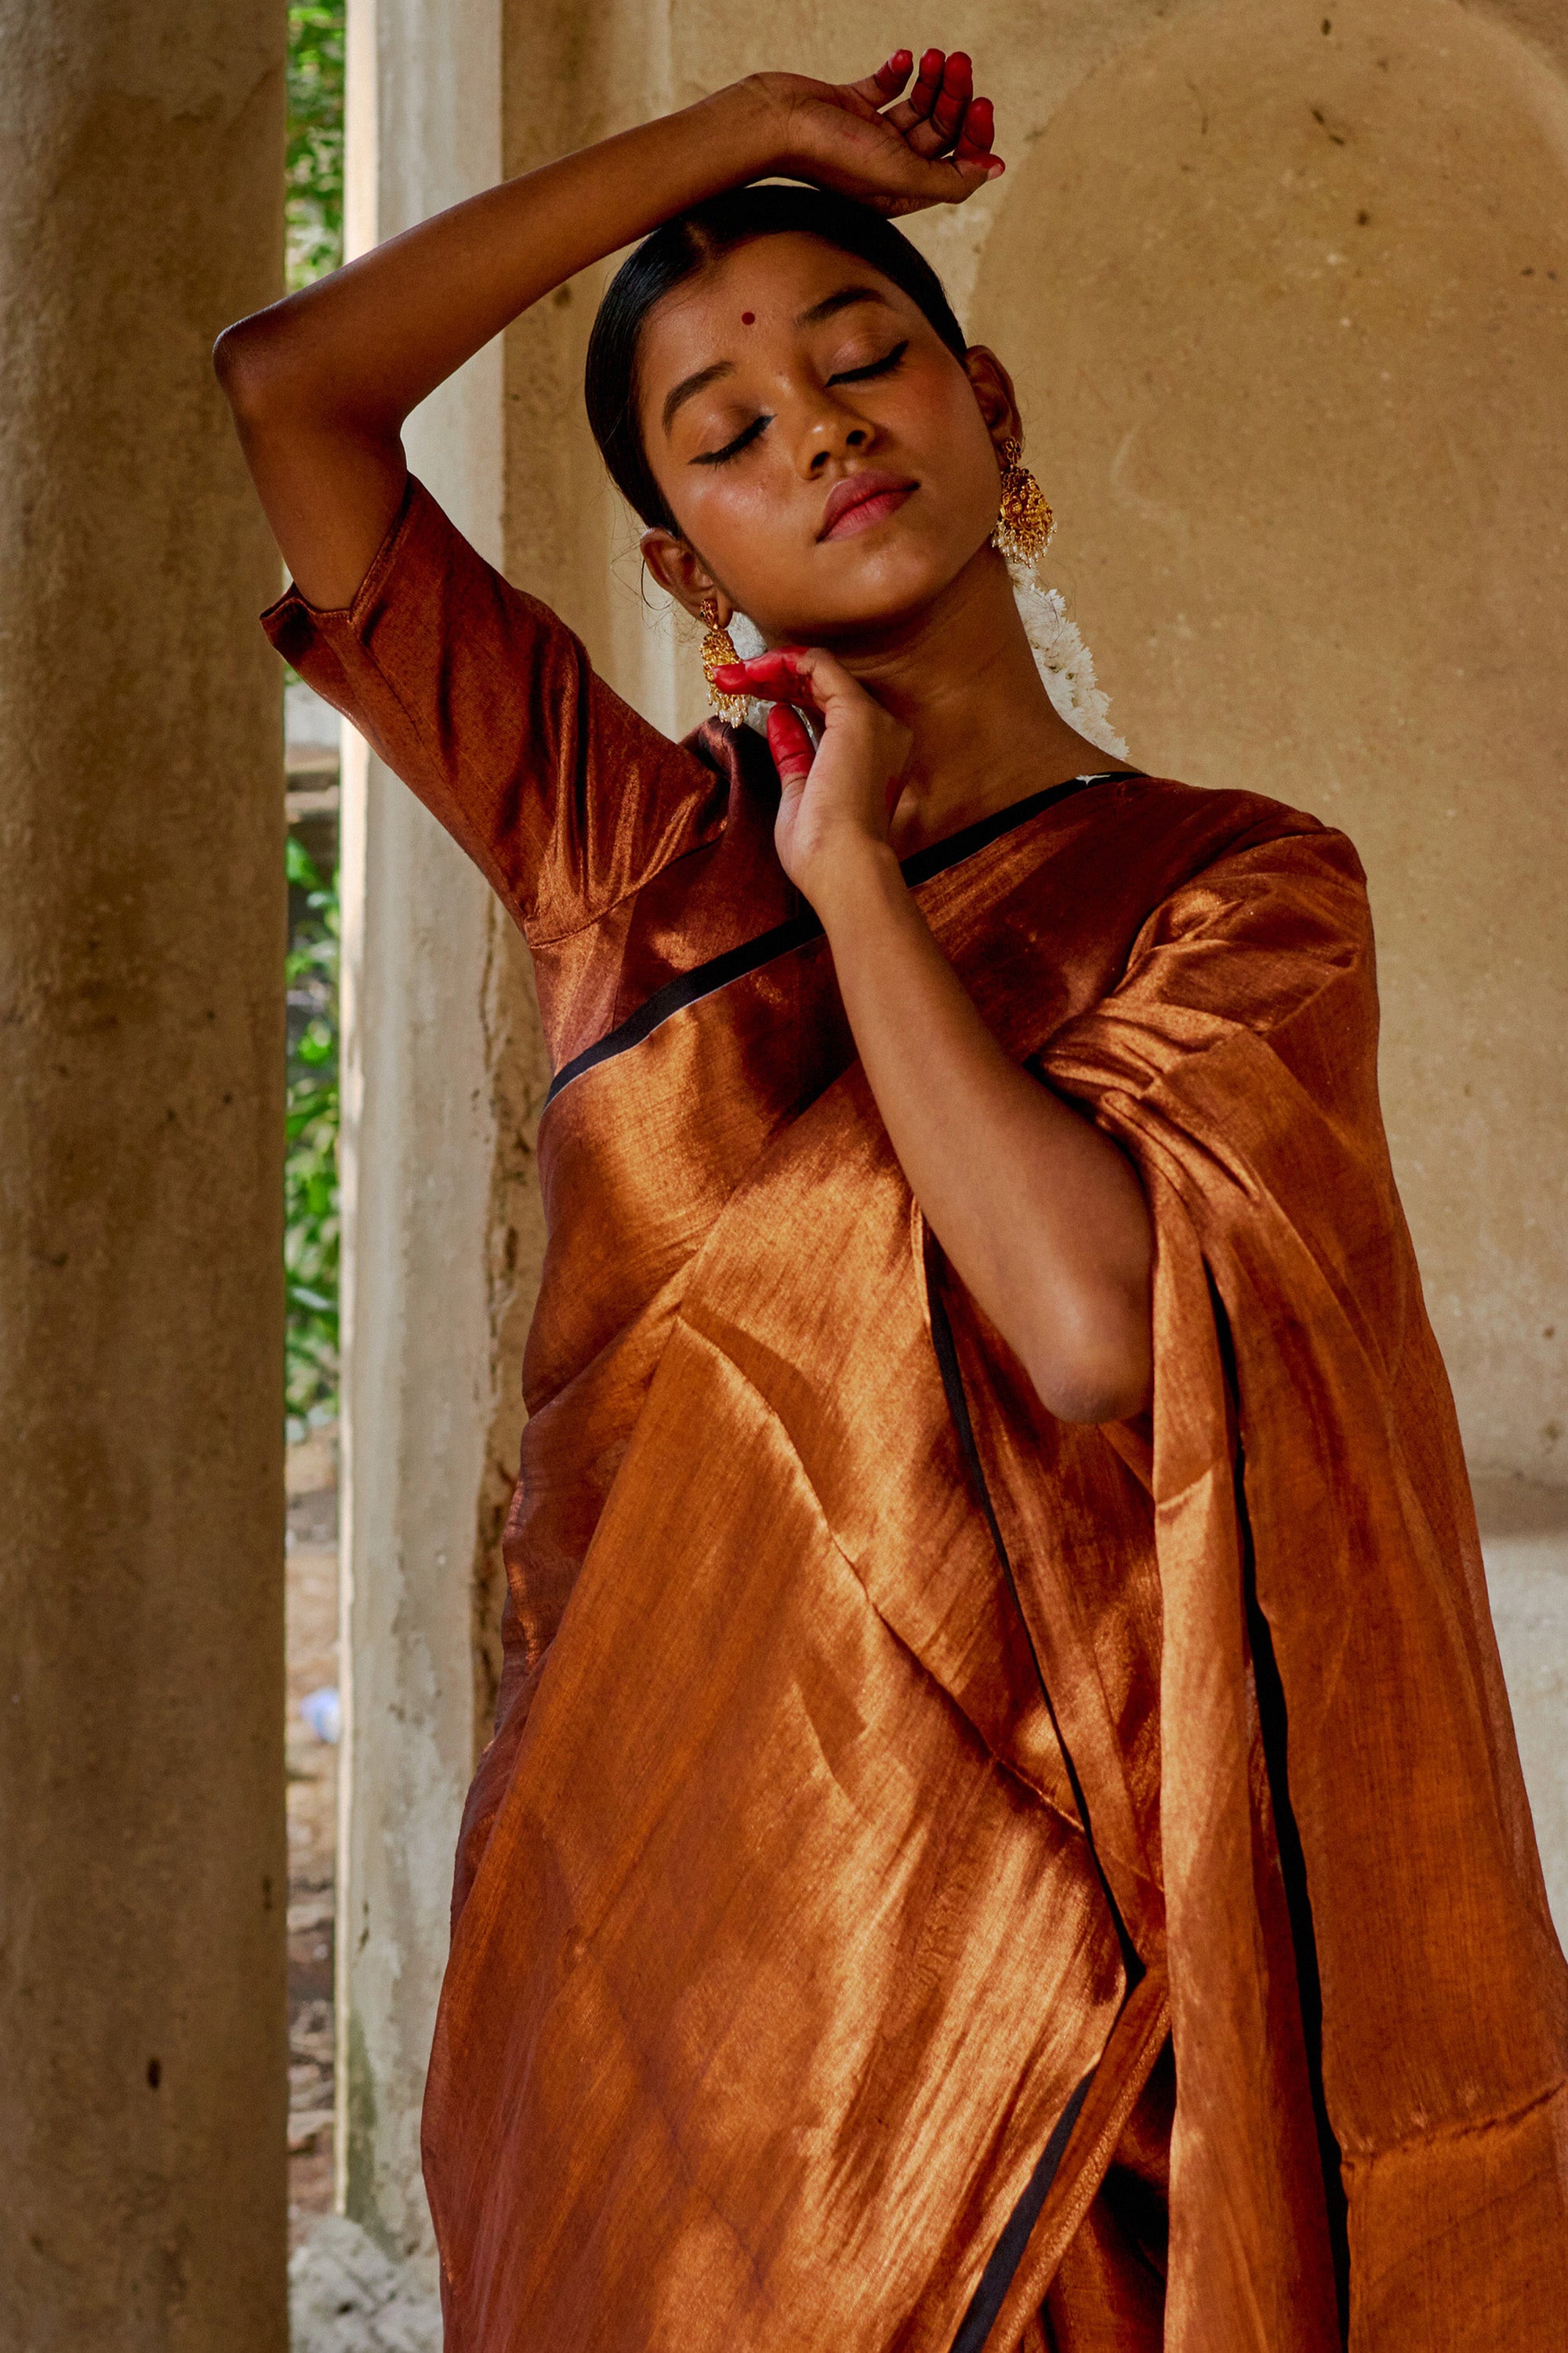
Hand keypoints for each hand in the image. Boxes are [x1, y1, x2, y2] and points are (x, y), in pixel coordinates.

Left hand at [713, 647, 912, 910]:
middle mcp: (884, 732)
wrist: (842, 867)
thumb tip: (779, 716)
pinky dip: (784, 661)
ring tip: (730, 676)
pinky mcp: (859, 714)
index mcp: (874, 756)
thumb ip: (794, 752)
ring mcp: (876, 721)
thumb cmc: (822, 850)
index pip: (827, 710)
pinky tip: (752, 670)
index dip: (785, 696)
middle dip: (772, 679)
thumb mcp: (799, 792)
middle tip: (729, 680)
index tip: (745, 697)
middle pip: (823, 688)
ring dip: (771, 668)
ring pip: (820, 672)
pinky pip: (820, 666)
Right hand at [745, 50, 1003, 218]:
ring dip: (934, 79)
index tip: (981, 105)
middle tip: (960, 63)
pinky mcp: (852, 105)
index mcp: (901, 193)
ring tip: (935, 55)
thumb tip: (994, 170)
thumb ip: (949, 179)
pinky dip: (900, 70)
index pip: (955, 166)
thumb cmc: (830, 155)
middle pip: (941, 131)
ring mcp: (870, 135)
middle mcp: (888, 167)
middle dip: (955, 97)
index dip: (975, 138)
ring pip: (919, 105)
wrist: (774, 123)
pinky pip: (888, 85)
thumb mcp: (899, 175)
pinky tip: (904, 57)